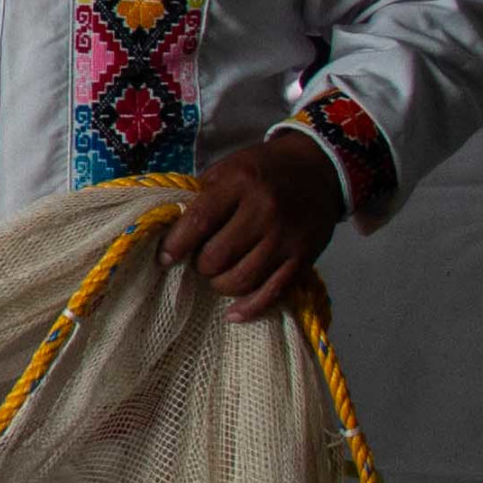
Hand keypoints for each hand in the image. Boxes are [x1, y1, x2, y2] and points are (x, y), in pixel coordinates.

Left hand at [159, 131, 346, 321]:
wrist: (318, 169)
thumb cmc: (261, 171)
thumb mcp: (227, 169)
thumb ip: (200, 198)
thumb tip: (171, 233)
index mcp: (240, 183)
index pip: (199, 221)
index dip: (176, 245)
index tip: (165, 258)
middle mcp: (265, 210)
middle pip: (217, 256)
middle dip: (200, 265)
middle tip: (200, 261)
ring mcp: (286, 237)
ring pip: (242, 279)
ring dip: (220, 285)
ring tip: (217, 275)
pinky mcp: (304, 258)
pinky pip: (273, 292)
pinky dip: (250, 308)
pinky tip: (233, 313)